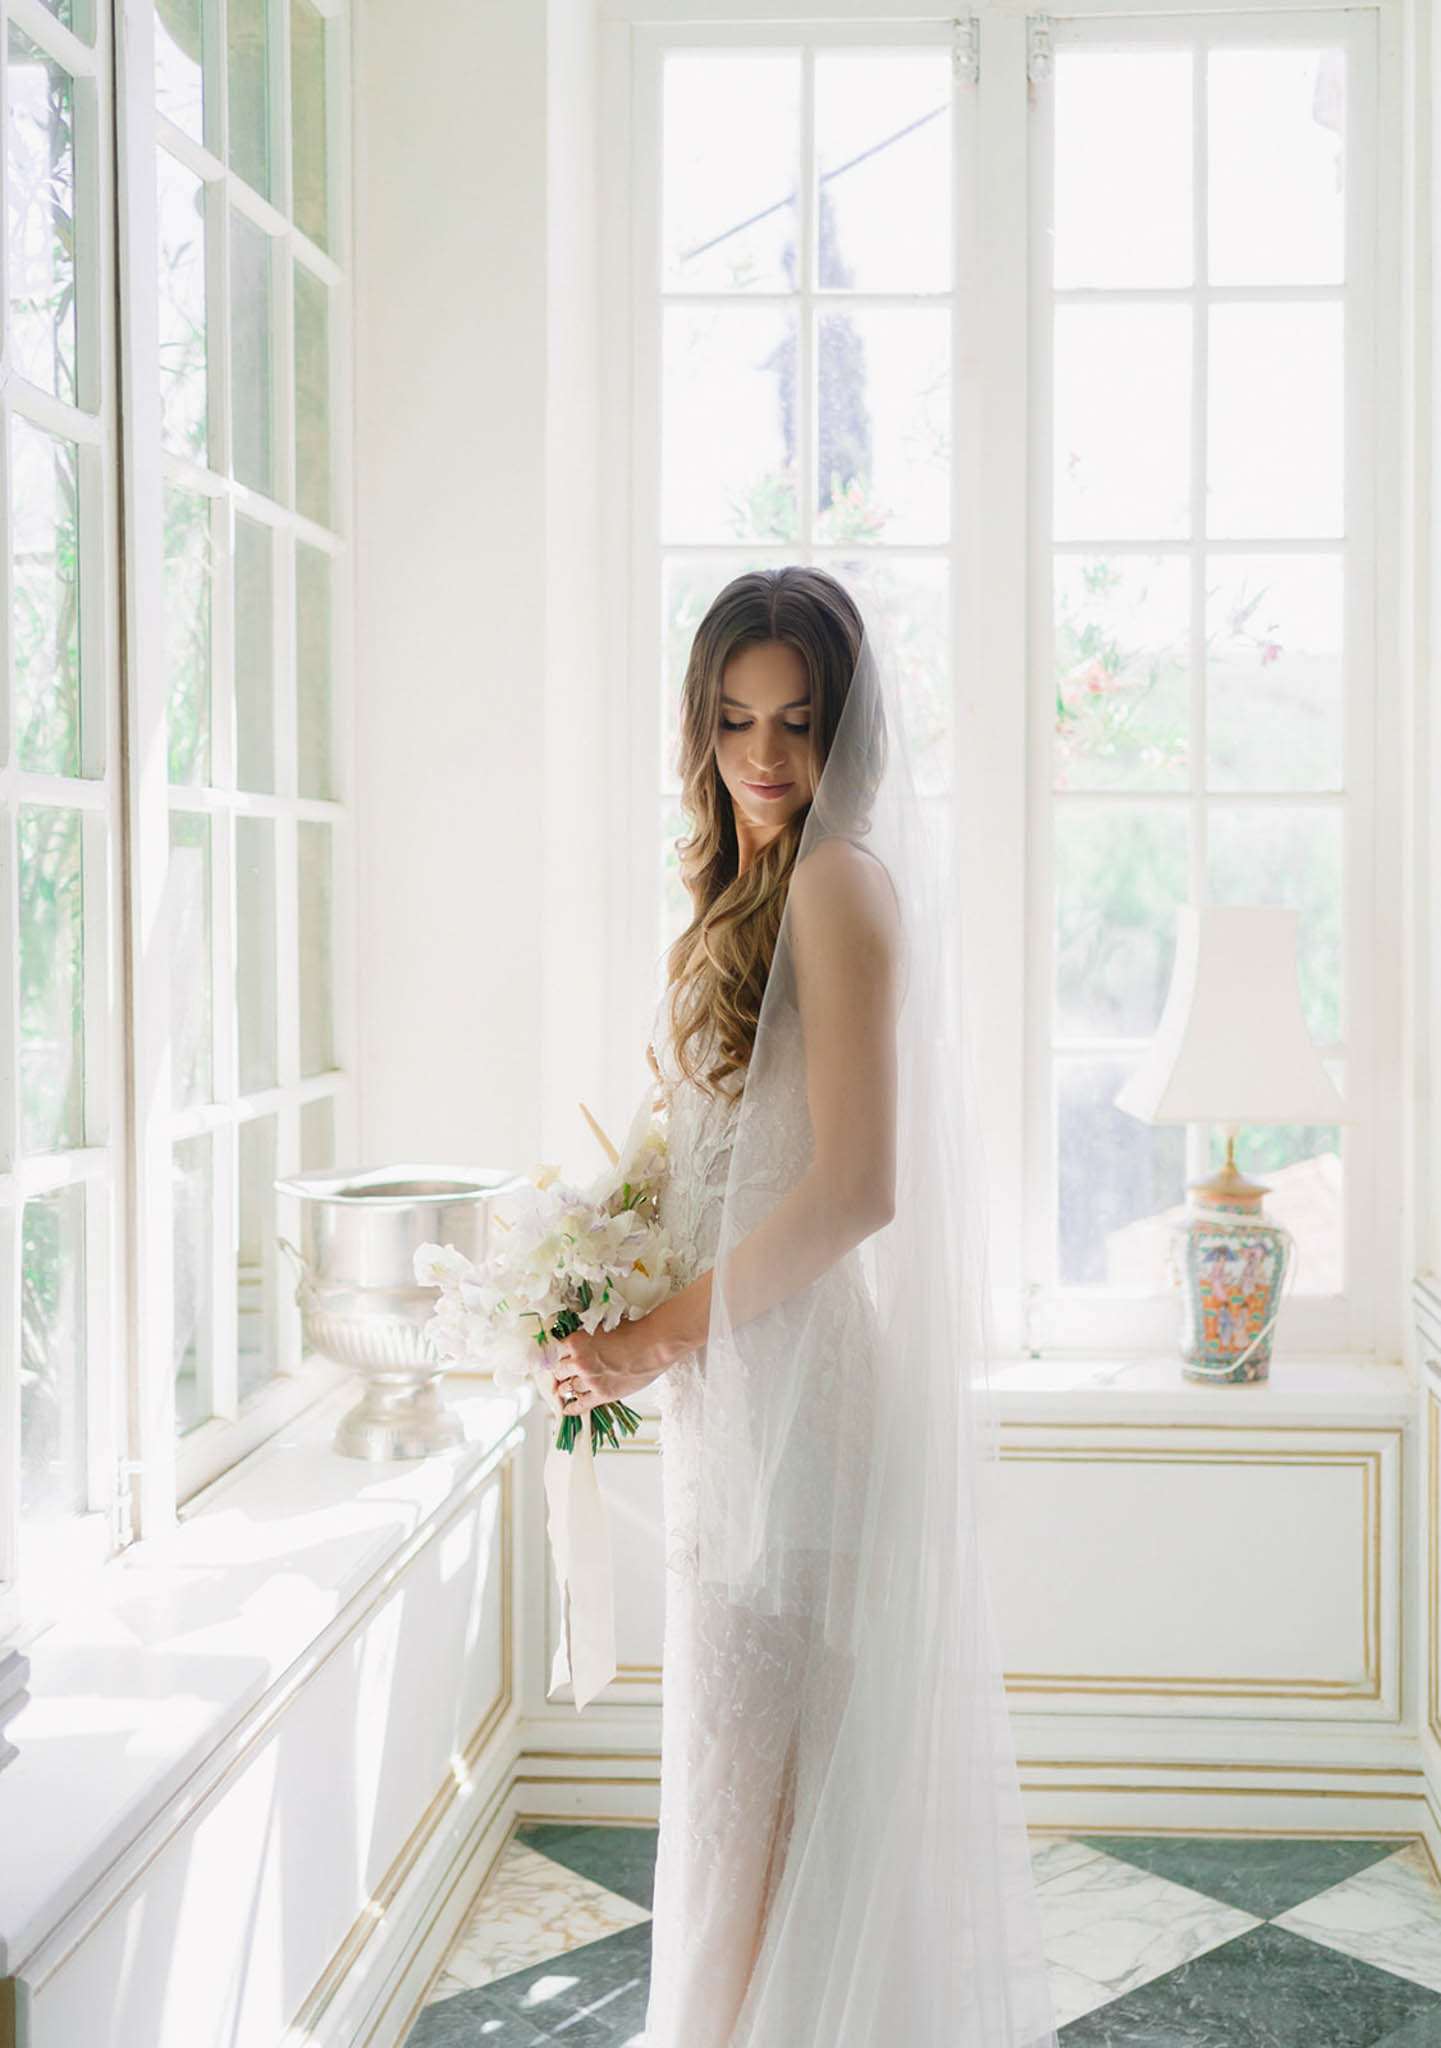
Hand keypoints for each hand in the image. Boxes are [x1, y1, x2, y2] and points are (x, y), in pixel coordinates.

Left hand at [549, 1321, 666, 1419]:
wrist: (652, 1345)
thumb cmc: (633, 1331)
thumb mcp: (602, 1327)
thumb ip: (587, 1337)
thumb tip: (580, 1343)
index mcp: (576, 1342)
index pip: (554, 1352)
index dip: (556, 1356)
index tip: (555, 1360)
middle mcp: (579, 1362)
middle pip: (558, 1371)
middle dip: (559, 1373)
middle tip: (560, 1375)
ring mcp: (589, 1380)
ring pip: (567, 1388)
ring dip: (565, 1388)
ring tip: (565, 1389)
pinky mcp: (602, 1394)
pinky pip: (581, 1404)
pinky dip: (572, 1408)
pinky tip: (567, 1409)